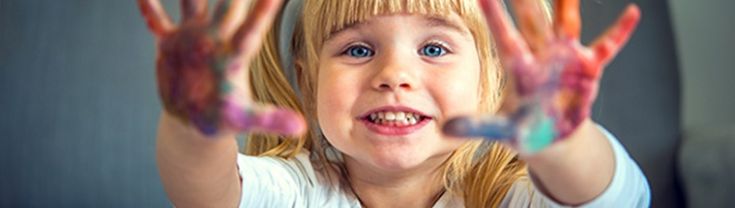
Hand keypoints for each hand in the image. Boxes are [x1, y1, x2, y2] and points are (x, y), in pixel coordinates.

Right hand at [138, 0, 304, 135]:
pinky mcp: (171, 45)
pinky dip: (149, 9)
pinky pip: (157, 22)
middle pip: (224, 6)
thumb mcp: (245, 120)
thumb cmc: (223, 118)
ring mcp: (192, 38)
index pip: (251, 29)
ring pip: (191, 2)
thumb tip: (301, 128)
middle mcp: (215, 40)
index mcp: (234, 56)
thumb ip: (270, 119)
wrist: (195, 120)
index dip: (262, 11)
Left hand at [443, 0, 639, 152]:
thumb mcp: (501, 130)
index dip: (496, 16)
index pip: (505, 36)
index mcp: (519, 68)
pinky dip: (620, 32)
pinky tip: (633, 13)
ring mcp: (566, 59)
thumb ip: (479, 126)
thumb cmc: (523, 128)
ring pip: (567, 23)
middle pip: (534, 20)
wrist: (551, 136)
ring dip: (568, 3)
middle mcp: (541, 56)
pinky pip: (607, 46)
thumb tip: (447, 128)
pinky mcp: (588, 69)